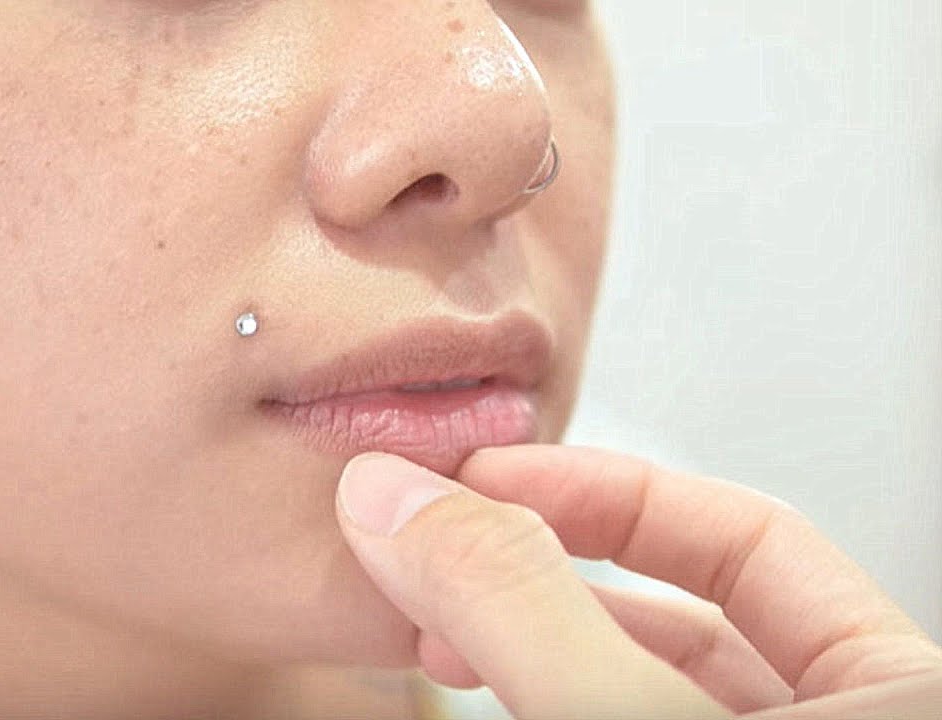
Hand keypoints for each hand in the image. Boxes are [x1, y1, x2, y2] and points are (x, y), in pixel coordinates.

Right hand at [336, 446, 941, 718]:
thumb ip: (523, 607)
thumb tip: (394, 499)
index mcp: (898, 695)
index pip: (746, 538)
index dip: (602, 492)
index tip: (483, 477)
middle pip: (678, 610)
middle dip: (541, 568)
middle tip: (434, 546)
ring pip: (630, 685)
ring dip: (522, 639)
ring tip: (430, 625)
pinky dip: (529, 696)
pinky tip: (466, 679)